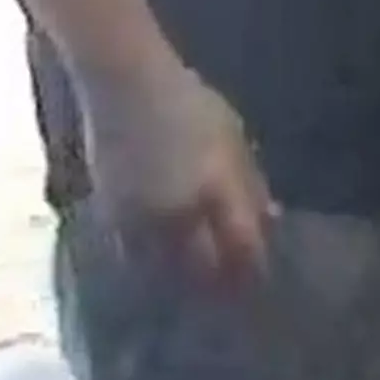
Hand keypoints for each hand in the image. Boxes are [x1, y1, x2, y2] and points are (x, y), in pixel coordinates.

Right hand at [80, 61, 273, 291]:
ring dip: (182, 282)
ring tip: (195, 291)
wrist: (122, 82)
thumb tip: (271, 220)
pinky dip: (147, 265)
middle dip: (220, 286)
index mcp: (216, 190)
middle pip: (203, 268)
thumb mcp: (233, 137)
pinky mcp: (109, 212)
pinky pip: (130, 254)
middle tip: (231, 297)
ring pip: (164, 268)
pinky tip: (157, 266)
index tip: (264, 284)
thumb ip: (250, 182)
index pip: (242, 247)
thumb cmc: (187, 102)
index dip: (254, 270)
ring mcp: (140, 214)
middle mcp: (178, 210)